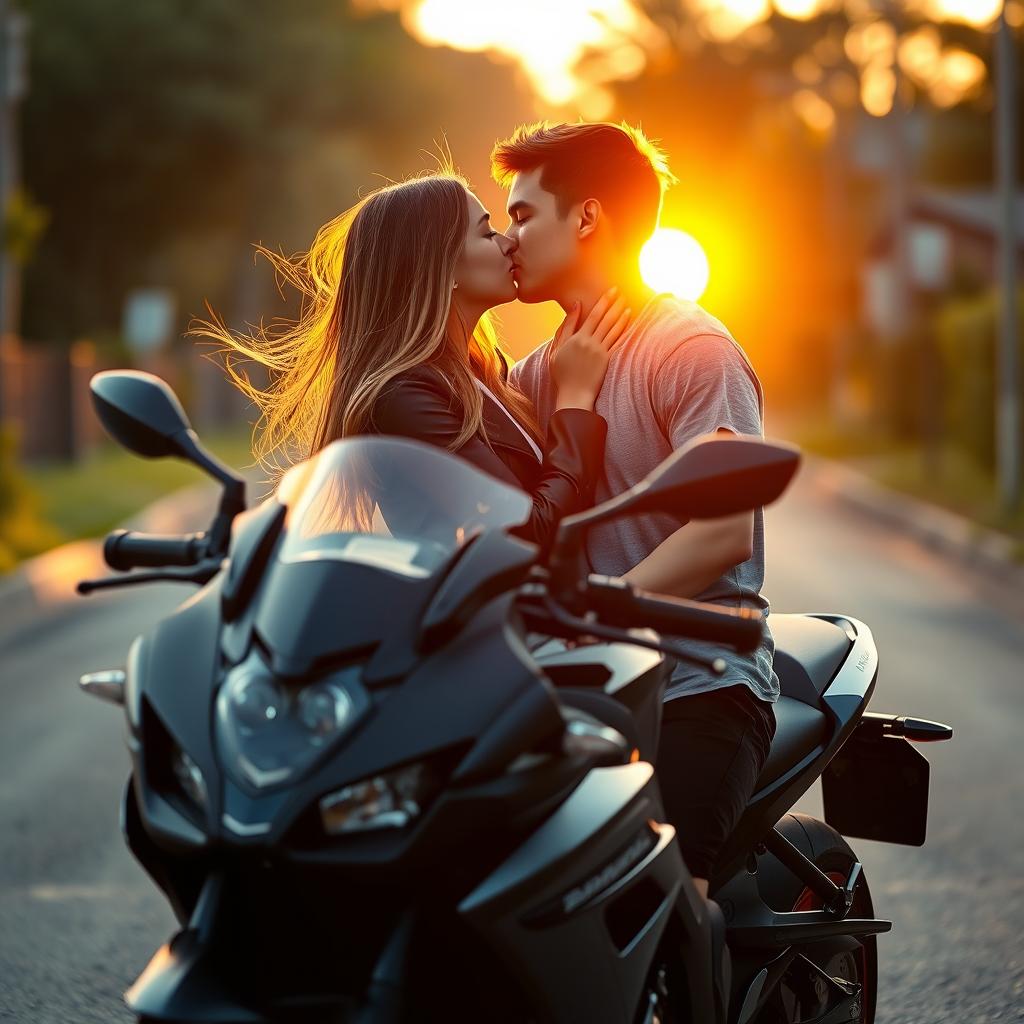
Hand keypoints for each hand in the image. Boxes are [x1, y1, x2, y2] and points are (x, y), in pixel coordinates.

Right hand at [550, 288, 630, 411]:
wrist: (573, 394)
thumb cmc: (562, 373)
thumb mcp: (556, 349)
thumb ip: (565, 327)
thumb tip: (575, 306)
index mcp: (576, 338)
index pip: (591, 315)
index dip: (602, 302)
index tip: (609, 292)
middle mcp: (589, 342)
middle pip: (604, 318)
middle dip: (612, 303)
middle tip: (620, 290)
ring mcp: (599, 351)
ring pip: (612, 327)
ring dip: (620, 313)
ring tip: (627, 301)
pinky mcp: (606, 359)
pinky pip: (616, 340)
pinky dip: (623, 328)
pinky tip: (627, 319)